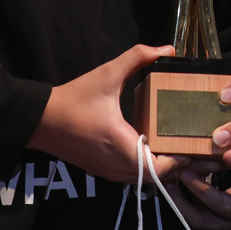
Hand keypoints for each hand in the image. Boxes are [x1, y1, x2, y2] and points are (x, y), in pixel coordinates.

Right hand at [27, 43, 185, 183]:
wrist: (39, 120)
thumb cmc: (73, 99)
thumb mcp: (106, 74)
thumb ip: (137, 58)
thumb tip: (167, 48)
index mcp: (120, 144)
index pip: (158, 167)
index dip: (178, 160)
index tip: (191, 144)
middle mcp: (115, 164)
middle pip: (155, 177)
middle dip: (175, 165)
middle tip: (189, 146)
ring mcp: (106, 171)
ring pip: (142, 180)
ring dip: (160, 169)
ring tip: (175, 149)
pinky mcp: (100, 171)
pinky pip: (130, 177)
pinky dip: (144, 170)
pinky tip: (152, 151)